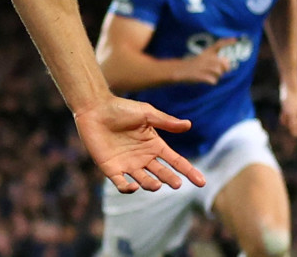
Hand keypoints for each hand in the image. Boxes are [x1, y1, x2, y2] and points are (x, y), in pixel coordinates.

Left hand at [74, 96, 204, 193]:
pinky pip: (121, 183)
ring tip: (157, 184)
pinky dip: (127, 188)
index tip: (202, 182)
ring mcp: (128, 164)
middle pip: (162, 173)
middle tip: (176, 183)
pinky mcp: (111, 168)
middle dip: (170, 179)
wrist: (95, 108)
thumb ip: (166, 121)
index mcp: (154, 145)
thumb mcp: (146, 113)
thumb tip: (189, 125)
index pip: (175, 161)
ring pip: (144, 180)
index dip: (188, 171)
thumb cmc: (121, 108)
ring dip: (151, 184)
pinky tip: (133, 187)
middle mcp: (143, 157)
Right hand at [177, 37, 237, 84]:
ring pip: (219, 72)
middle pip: (223, 62)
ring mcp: (203, 66)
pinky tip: (206, 79)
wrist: (180, 70)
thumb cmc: (195, 65)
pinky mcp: (200, 75)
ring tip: (209, 75)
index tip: (235, 40)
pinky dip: (212, 81)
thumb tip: (228, 65)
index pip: (218, 44)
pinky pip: (214, 80)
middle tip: (220, 70)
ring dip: (217, 75)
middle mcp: (206, 57)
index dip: (227, 42)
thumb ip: (216, 60)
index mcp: (207, 52)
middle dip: (225, 68)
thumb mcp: (203, 58)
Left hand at [279, 82, 296, 148]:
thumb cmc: (290, 98)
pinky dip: (286, 118)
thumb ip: (293, 123)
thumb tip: (295, 134)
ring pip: (295, 119)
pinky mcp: (292, 102)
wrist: (289, 82)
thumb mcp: (291, 113)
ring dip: (291, 125)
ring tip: (288, 131)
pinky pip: (290, 113)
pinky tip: (282, 121)